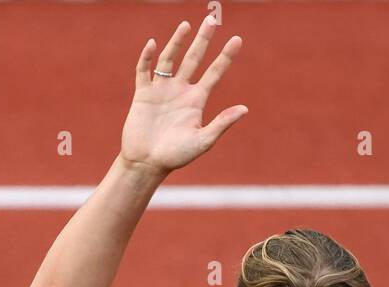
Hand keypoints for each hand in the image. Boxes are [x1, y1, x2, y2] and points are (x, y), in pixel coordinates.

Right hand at [121, 16, 246, 176]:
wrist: (146, 163)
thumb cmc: (176, 156)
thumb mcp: (203, 141)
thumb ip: (222, 123)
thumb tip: (245, 109)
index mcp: (196, 100)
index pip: (214, 73)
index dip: (226, 56)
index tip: (237, 39)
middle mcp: (180, 90)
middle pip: (194, 59)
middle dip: (203, 40)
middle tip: (211, 20)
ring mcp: (161, 90)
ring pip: (170, 59)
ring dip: (177, 42)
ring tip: (186, 25)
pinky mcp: (143, 94)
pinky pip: (145, 71)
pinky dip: (147, 58)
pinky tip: (152, 44)